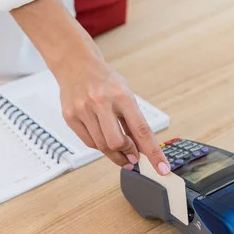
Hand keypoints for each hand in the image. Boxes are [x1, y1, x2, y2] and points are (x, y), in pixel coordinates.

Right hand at [56, 56, 169, 173]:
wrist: (76, 64)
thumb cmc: (105, 81)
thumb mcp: (126, 95)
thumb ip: (133, 122)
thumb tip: (142, 150)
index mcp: (122, 95)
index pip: (142, 130)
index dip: (154, 153)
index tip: (162, 169)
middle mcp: (101, 102)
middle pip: (117, 143)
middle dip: (128, 153)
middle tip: (133, 156)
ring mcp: (83, 109)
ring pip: (102, 146)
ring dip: (115, 153)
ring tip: (119, 149)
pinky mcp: (70, 116)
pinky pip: (89, 142)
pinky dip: (100, 145)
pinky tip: (103, 138)